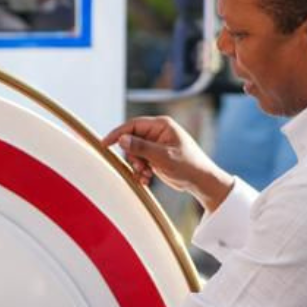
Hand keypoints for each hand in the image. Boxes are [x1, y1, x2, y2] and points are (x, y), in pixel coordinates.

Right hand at [102, 116, 234, 210]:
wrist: (201, 182)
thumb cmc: (188, 166)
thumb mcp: (163, 157)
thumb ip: (141, 147)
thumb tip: (122, 139)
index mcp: (161, 126)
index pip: (133, 125)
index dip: (118, 133)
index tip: (106, 144)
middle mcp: (158, 133)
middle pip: (131, 140)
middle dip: (132, 156)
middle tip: (140, 167)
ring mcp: (156, 145)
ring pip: (134, 153)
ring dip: (136, 166)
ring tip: (146, 175)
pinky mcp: (156, 157)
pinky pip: (140, 161)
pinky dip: (140, 171)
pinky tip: (147, 179)